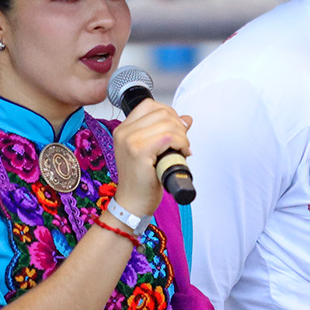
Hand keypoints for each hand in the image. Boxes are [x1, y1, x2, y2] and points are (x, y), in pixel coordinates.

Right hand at [109, 98, 190, 217]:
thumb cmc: (141, 181)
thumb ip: (166, 132)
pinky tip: (181, 154)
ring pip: (168, 123)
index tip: (177, 129)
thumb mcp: (153, 151)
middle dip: (179, 126)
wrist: (132, 204)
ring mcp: (129, 141)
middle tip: (182, 143)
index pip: (149, 105)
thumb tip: (186, 119)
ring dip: (182, 137)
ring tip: (181, 151)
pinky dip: (181, 144)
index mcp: (124, 129)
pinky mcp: (139, 151)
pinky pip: (169, 137)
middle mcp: (124, 132)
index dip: (169, 113)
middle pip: (161, 112)